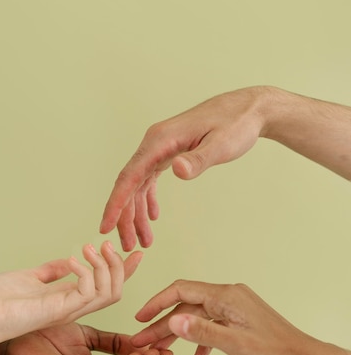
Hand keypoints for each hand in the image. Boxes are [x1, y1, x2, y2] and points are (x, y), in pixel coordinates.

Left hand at [0, 241, 142, 348]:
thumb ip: (51, 272)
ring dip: (105, 265)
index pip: (106, 286)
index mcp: (68, 299)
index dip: (124, 270)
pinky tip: (72, 260)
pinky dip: (86, 272)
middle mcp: (73, 307)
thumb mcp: (30, 277)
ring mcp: (69, 310)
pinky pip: (89, 292)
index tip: (137, 252)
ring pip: (109, 292)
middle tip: (107, 243)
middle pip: (115, 291)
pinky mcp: (60, 310)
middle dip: (119, 265)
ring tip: (89, 247)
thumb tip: (66, 261)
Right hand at [100, 86, 350, 249]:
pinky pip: (150, 179)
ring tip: (141, 240)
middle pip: (130, 184)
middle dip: (125, 216)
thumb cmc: (236, 124)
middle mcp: (154, 143)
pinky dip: (149, 199)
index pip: (129, 176)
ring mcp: (161, 147)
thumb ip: (198, 159)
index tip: (105, 227)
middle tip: (128, 245)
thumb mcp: (221, 145)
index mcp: (160, 140)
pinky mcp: (170, 152)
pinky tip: (152, 217)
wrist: (249, 109)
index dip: (116, 203)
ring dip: (137, 212)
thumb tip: (176, 170)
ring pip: (139, 184)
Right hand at [131, 280, 319, 354]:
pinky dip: (201, 339)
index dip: (157, 304)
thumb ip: (202, 332)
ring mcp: (234, 307)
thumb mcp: (234, 345)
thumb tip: (173, 321)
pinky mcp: (238, 319)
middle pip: (186, 305)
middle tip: (142, 341)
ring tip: (161, 350)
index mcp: (226, 296)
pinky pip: (212, 324)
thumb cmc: (275, 352)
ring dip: (179, 333)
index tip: (140, 319)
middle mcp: (228, 296)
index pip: (181, 291)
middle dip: (162, 324)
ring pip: (197, 316)